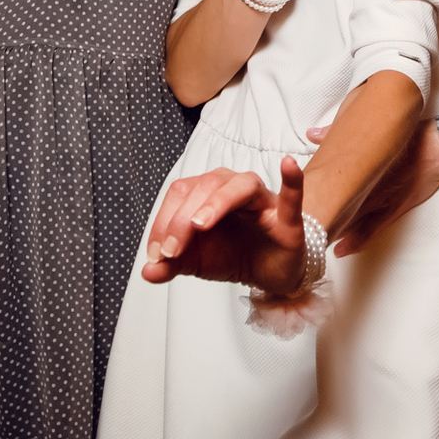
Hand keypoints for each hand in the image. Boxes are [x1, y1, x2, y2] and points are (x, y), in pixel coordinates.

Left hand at [141, 157, 307, 295]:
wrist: (268, 273)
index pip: (181, 193)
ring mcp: (262, 200)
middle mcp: (233, 188)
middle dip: (182, 219)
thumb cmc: (233, 254)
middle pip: (206, 186)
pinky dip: (291, 179)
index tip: (158, 253)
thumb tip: (147, 271)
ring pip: (240, 186)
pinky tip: (287, 165)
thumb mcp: (195, 261)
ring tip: (200, 223)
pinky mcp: (287, 217)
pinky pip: (292, 194)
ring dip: (217, 202)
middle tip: (173, 250)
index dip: (164, 221)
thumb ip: (171, 264)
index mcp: (208, 193)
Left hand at [304, 120, 438, 255]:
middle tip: (295, 227)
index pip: (324, 184)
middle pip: (333, 205)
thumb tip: (311, 134)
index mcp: (356, 169)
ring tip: (313, 240)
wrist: (437, 150)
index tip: (287, 203)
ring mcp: (379, 202)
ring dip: (333, 229)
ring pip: (349, 220)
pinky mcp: (393, 210)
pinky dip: (355, 241)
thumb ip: (337, 132)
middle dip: (315, 214)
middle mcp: (364, 188)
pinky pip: (370, 230)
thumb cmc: (406, 140)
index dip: (305, 195)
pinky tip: (340, 251)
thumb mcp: (372, 132)